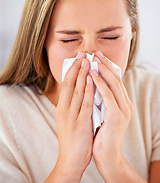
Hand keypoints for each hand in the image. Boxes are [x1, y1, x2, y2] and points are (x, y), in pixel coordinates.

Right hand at [54, 52, 93, 181]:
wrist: (69, 159)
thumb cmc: (72, 138)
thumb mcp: (69, 119)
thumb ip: (73, 105)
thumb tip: (81, 91)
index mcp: (62, 107)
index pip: (66, 84)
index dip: (72, 69)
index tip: (78, 58)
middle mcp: (64, 108)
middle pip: (69, 83)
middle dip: (76, 67)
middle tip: (82, 53)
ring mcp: (71, 115)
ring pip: (76, 89)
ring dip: (82, 74)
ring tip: (87, 60)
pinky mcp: (80, 122)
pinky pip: (84, 102)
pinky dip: (88, 89)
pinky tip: (92, 79)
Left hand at [91, 51, 133, 179]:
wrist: (107, 156)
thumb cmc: (101, 134)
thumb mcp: (102, 113)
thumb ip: (101, 100)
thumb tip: (92, 85)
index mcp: (121, 103)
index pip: (114, 80)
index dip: (106, 67)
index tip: (96, 57)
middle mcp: (125, 104)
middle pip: (115, 78)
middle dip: (105, 64)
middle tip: (95, 52)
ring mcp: (123, 110)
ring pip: (113, 84)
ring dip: (102, 70)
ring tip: (93, 59)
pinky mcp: (117, 116)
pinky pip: (107, 95)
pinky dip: (100, 84)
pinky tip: (92, 75)